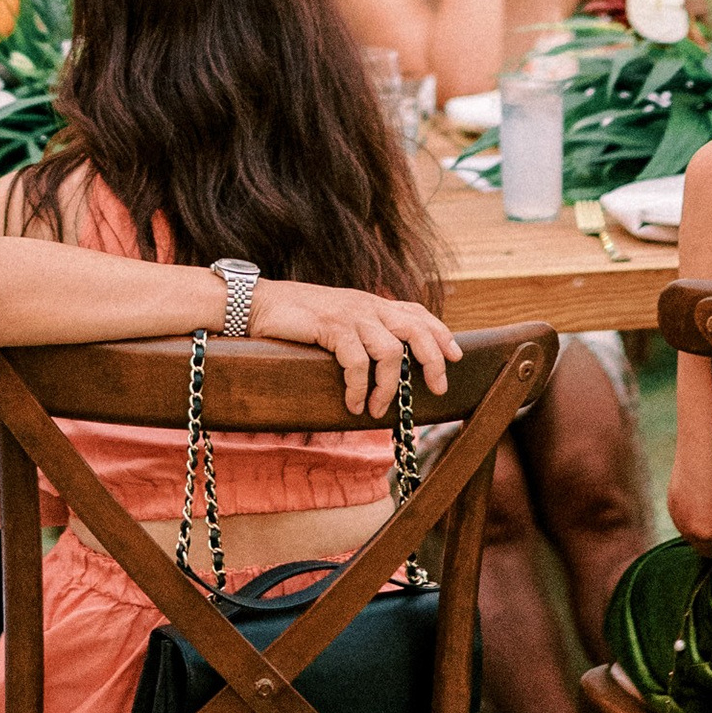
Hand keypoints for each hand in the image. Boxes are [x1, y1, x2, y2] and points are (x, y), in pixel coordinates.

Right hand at [246, 277, 456, 411]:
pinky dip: (358, 386)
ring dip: (387, 387)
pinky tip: (351, 403)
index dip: (439, 332)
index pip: (415, 311)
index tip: (455, 356)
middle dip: (432, 360)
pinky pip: (357, 361)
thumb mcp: (336, 321)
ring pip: (390, 351)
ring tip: (375, 409)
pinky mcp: (331, 326)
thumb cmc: (295, 319)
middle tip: (436, 389)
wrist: (256, 304)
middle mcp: (366, 305)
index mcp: (369, 302)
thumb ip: (360, 333)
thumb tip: (380, 368)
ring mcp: (349, 314)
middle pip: (415, 328)